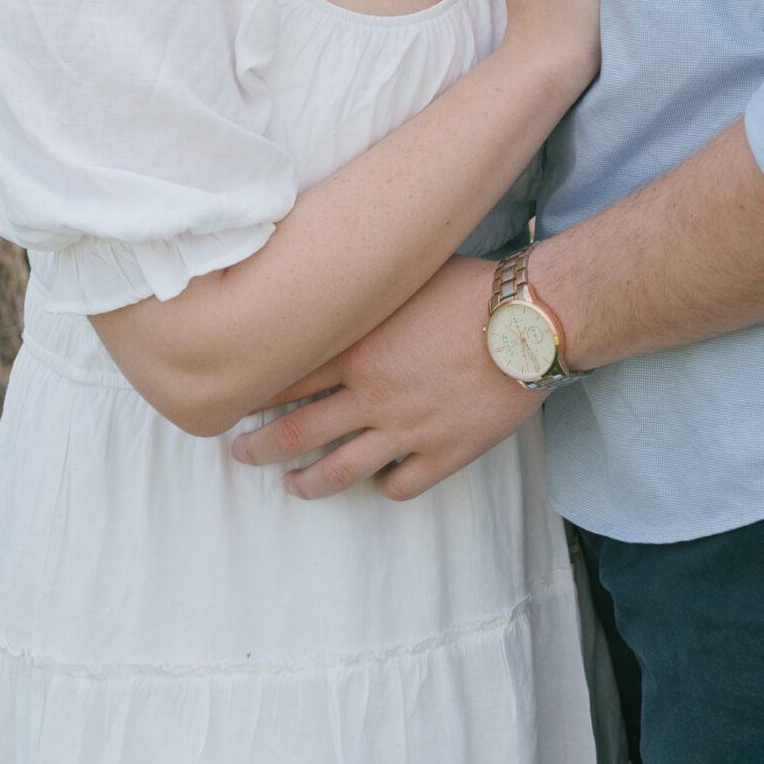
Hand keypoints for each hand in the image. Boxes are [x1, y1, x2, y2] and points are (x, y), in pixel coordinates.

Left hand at [228, 257, 536, 500]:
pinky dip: (381, 487)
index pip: (287, 376)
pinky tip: (377, 480)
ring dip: (306, 482)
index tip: (233, 398)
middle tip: (237, 453)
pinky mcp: (443, 454)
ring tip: (290, 486)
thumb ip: (368, 293)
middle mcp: (373, 395)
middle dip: (259, 446)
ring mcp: (406, 430)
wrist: (530, 321)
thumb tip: (339, 278)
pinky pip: (399, 486)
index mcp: (358, 349)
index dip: (253, 391)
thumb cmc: (472, 288)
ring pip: (339, 471)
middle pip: (296, 431)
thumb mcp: (407, 277)